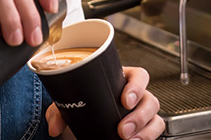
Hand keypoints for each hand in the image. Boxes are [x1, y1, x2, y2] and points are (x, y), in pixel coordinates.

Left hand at [45, 66, 163, 138]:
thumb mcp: (73, 102)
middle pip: (150, 100)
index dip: (137, 86)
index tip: (125, 100)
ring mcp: (142, 113)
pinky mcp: (144, 129)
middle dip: (139, 116)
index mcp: (122, 79)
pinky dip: (148, 139)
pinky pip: (155, 133)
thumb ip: (60, 111)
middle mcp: (136, 95)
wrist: (87, 121)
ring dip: (145, 131)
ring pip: (155, 118)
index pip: (139, 76)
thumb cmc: (86, 103)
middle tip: (122, 130)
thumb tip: (55, 126)